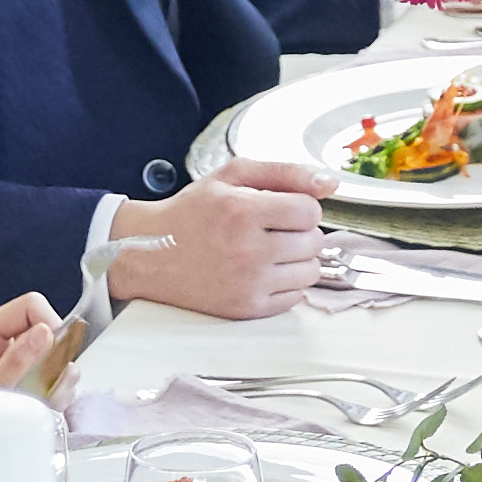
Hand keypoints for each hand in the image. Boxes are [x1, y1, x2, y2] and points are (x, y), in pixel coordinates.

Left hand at [0, 291, 69, 395]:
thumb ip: (17, 361)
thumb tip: (44, 333)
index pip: (30, 306)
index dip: (50, 325)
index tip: (55, 355)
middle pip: (47, 327)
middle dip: (56, 357)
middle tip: (50, 384)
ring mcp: (13, 357)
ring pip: (56, 352)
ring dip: (59, 377)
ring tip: (46, 399)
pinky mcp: (24, 372)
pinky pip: (55, 371)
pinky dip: (58, 388)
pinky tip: (46, 402)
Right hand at [121, 165, 332, 324]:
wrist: (150, 253)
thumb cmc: (193, 212)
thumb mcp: (232, 176)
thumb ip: (285, 173)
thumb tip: (331, 185)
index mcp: (243, 212)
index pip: (310, 211)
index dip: (301, 207)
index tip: (283, 209)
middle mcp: (247, 250)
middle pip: (315, 242)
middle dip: (300, 232)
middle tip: (274, 229)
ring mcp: (248, 284)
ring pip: (311, 271)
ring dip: (298, 259)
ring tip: (271, 250)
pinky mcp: (246, 308)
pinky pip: (295, 297)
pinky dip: (286, 284)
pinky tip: (264, 271)